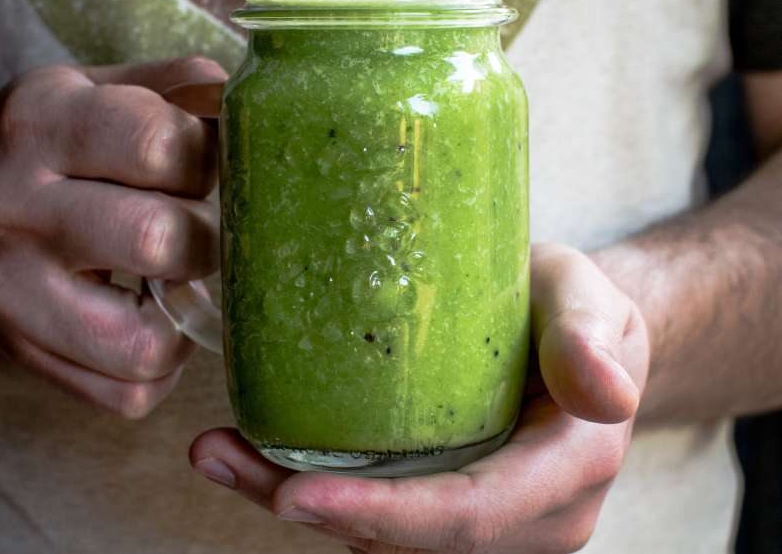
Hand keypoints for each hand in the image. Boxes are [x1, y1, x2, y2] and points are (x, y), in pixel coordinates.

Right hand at [0, 57, 224, 417]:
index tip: (213, 167)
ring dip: (189, 315)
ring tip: (180, 278)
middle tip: (204, 228)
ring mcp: (13, 296)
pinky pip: (129, 394)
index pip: (161, 144)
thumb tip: (246, 105)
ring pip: (146, 344)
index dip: (214, 159)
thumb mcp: (92, 90)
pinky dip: (164, 365)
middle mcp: (14, 209)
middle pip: (158, 240)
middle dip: (210, 237)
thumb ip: (174, 87)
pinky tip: (156, 321)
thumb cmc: (43, 148)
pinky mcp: (25, 356)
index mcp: (40, 124)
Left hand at [189, 243, 649, 552]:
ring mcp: (491, 519)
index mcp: (568, 470)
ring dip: (297, 500)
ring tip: (221, 452)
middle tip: (221, 456)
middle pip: (411, 539)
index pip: (469, 514)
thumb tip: (606, 394)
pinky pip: (382, 516)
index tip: (296, 494)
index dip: (383, 515)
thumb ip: (589, 336)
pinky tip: (260, 455)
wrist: (576, 332)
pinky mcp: (453, 504)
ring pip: (385, 536)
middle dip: (316, 511)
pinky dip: (320, 492)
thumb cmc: (574, 307)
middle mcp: (532, 515)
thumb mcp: (588, 298)